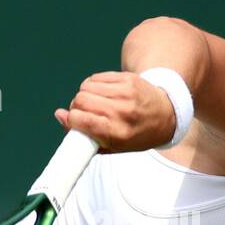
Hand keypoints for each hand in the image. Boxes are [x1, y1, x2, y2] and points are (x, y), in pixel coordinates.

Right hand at [54, 71, 176, 152]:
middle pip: (81, 100)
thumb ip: (84, 136)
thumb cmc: (134, 135)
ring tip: (93, 103)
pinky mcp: (127, 79)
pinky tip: (101, 93)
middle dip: (76, 106)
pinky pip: (96, 78)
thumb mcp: (112, 146)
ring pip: (86, 86)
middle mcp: (123, 112)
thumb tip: (59, 115)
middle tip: (83, 112)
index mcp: (118, 133)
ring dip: (84, 95)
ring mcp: (126, 93)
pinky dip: (93, 85)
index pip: (82, 120)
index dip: (72, 120)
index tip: (74, 121)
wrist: (165, 115)